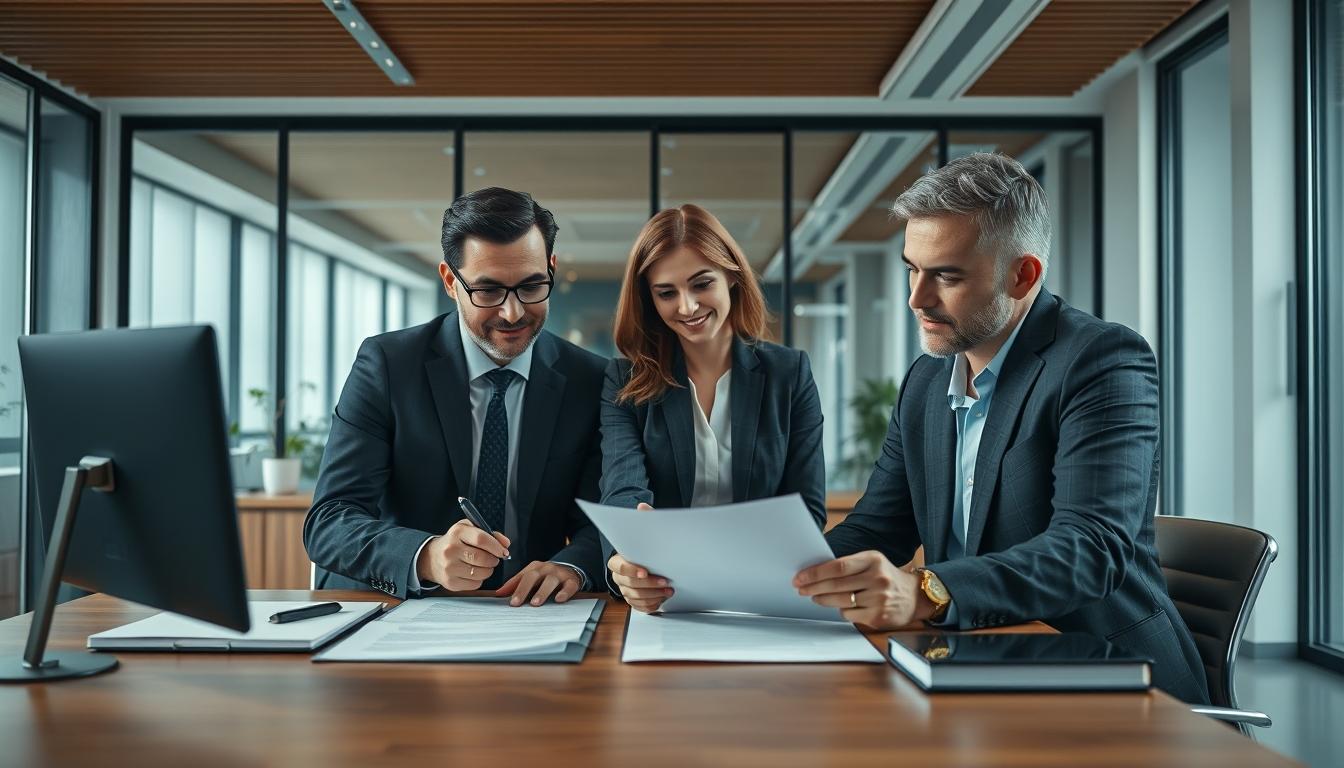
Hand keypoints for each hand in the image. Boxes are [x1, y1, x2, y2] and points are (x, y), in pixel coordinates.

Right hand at [416, 519, 510, 591]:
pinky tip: (473, 573)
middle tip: (493, 559)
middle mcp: (451, 549)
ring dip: (488, 570)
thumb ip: (490, 534)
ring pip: (481, 573)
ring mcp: (449, 567)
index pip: (481, 539)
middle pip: (482, 558)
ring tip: (483, 565)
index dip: (496, 546)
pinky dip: (479, 579)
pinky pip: (475, 584)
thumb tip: (505, 544)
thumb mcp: (469, 530)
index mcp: (457, 532)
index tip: (503, 551)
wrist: (432, 558)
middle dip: (493, 560)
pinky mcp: (450, 582)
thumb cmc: (454, 542)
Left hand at [497, 561, 582, 605]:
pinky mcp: (572, 581)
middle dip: (524, 590)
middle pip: (533, 577)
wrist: (571, 569)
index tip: (509, 602)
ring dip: (542, 592)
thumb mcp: (532, 577)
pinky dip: (564, 592)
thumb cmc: (547, 576)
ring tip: (535, 603)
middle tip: (516, 603)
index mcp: (535, 568)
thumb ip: (516, 584)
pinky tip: (559, 599)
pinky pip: (569, 586)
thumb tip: (498, 593)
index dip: (514, 588)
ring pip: (550, 581)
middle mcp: (546, 569)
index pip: (522, 577)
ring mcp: (559, 574)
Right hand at [608, 553, 671, 612]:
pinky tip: (661, 599)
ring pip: (637, 597)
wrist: (636, 566)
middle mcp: (619, 578)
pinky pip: (640, 606)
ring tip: (667, 591)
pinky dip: (652, 604)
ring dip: (655, 595)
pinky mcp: (631, 601)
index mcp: (616, 564)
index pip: (622, 568)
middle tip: (664, 582)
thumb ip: (644, 554)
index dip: (633, 571)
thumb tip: (660, 554)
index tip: (645, 573)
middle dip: (650, 584)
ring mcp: (624, 591)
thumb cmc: (638, 558)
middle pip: (632, 584)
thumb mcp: (639, 552)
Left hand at [793, 550, 933, 629]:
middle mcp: (878, 578)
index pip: (838, 566)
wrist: (915, 597)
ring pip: (840, 601)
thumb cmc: (886, 577)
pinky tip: (842, 606)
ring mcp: (879, 599)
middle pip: (836, 585)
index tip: (800, 577)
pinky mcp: (879, 617)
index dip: (815, 573)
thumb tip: (815, 572)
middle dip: (813, 587)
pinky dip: (842, 611)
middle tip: (800, 588)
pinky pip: (850, 615)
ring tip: (816, 597)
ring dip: (823, 600)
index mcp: (873, 560)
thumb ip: (849, 565)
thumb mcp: (872, 563)